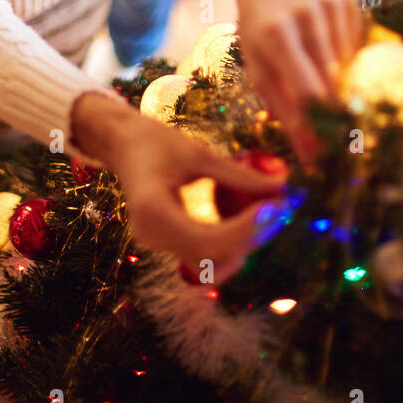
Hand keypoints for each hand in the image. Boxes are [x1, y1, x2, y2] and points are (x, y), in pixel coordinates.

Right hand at [71, 92, 286, 282]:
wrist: (121, 144)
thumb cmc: (154, 140)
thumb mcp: (197, 153)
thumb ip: (237, 174)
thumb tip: (281, 185)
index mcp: (153, 212)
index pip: (209, 240)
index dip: (247, 230)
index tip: (275, 206)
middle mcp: (151, 236)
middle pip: (211, 257)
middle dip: (250, 238)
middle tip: (279, 208)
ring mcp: (156, 243)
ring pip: (209, 262)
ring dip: (242, 244)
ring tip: (266, 212)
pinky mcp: (164, 242)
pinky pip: (202, 252)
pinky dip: (229, 240)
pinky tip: (248, 217)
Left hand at [235, 0, 366, 160]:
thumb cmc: (259, 35)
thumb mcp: (260, 72)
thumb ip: (285, 113)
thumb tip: (313, 157)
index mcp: (275, 34)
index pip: (307, 90)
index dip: (319, 124)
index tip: (327, 151)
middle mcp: (305, 14)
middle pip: (333, 79)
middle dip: (335, 111)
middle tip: (338, 135)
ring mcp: (329, 2)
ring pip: (350, 64)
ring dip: (343, 84)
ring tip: (327, 83)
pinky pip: (358, 44)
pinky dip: (349, 58)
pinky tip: (331, 50)